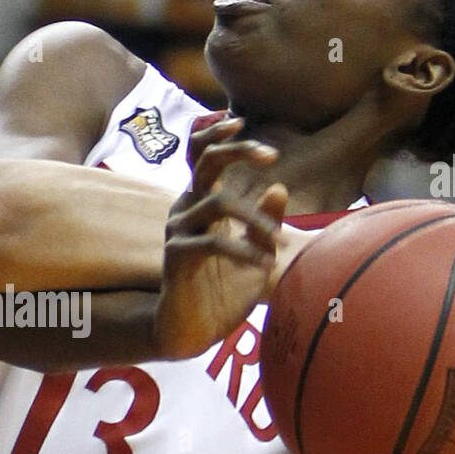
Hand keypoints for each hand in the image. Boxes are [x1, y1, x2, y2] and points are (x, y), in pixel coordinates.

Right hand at [153, 129, 285, 357]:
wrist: (193, 332)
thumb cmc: (222, 291)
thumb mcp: (255, 251)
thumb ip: (265, 221)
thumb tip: (278, 187)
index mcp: (201, 204)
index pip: (202, 156)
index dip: (218, 135)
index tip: (242, 121)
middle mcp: (185, 211)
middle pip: (203, 163)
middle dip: (236, 151)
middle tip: (271, 156)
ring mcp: (177, 233)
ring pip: (217, 201)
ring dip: (255, 216)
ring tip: (276, 240)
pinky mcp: (176, 258)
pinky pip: (212, 241)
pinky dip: (243, 249)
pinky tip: (262, 262)